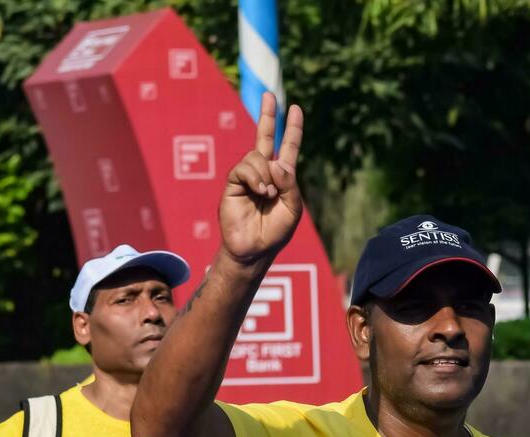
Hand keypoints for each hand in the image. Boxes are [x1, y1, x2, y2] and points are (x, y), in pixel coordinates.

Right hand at [219, 92, 303, 264]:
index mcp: (281, 178)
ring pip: (257, 156)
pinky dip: (256, 178)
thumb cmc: (274, 232)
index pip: (287, 148)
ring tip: (267, 195)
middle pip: (265, 137)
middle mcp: (264, 172)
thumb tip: (275, 162)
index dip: (293, 129)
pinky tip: (259, 192)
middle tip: (269, 94)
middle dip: (268, 115)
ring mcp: (247, 176)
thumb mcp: (293, 209)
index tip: (296, 109)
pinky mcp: (233, 182)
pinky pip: (245, 167)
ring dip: (266, 175)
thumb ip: (290, 184)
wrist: (253, 248)